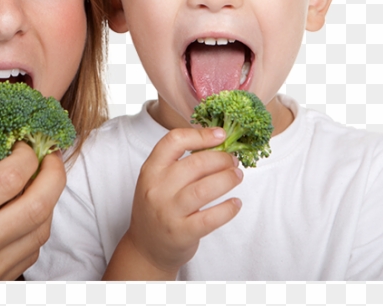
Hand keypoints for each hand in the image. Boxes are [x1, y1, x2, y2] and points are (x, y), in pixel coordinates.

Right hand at [0, 142, 65, 279]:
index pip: (9, 176)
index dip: (26, 153)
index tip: (24, 142)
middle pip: (38, 204)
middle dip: (53, 173)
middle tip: (49, 156)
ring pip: (41, 231)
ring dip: (47, 201)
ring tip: (37, 182)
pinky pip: (30, 253)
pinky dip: (34, 228)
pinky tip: (22, 214)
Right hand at [105, 127, 242, 279]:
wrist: (146, 247)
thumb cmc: (157, 208)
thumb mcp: (157, 181)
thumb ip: (179, 164)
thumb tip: (216, 145)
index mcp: (150, 170)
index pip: (174, 141)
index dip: (200, 135)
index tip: (220, 135)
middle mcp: (157, 188)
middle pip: (195, 163)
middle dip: (221, 159)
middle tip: (233, 161)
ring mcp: (168, 212)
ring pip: (204, 189)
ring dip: (227, 179)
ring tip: (237, 176)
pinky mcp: (182, 233)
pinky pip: (211, 218)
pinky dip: (228, 208)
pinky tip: (236, 203)